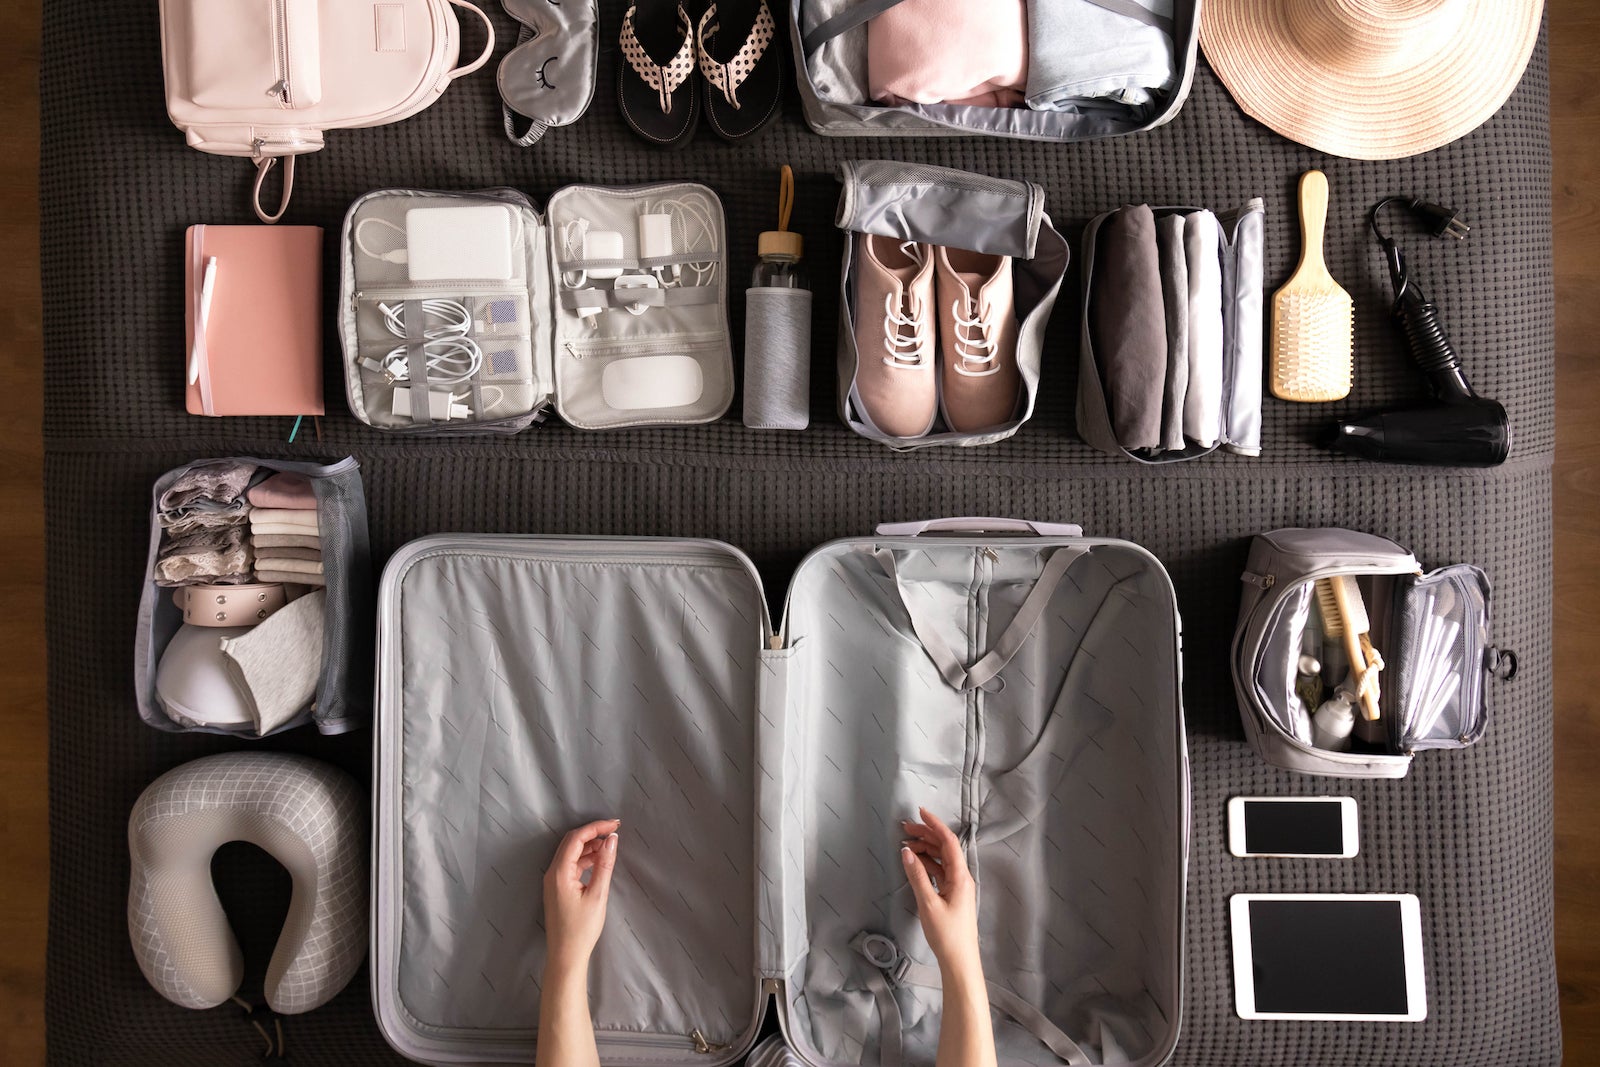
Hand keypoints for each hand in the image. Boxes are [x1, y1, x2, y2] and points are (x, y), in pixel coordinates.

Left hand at [542, 818, 620, 972]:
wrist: (566, 956)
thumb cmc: (582, 929)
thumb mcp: (597, 895)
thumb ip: (605, 865)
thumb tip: (612, 840)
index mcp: (559, 872)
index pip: (576, 838)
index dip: (596, 827)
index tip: (616, 825)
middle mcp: (552, 872)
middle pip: (571, 842)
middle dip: (592, 833)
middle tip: (614, 831)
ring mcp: (553, 881)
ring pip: (571, 853)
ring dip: (589, 846)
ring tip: (610, 846)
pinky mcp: (557, 888)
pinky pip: (571, 865)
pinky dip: (585, 859)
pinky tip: (599, 861)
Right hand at [900, 807, 981, 979]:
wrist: (960, 961)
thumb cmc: (947, 934)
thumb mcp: (928, 903)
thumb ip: (917, 876)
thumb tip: (906, 852)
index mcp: (961, 876)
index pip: (948, 842)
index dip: (934, 825)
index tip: (919, 813)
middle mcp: (962, 878)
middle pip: (945, 848)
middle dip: (926, 835)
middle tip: (905, 829)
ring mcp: (957, 887)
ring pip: (941, 860)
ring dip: (925, 850)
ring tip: (906, 845)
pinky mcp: (952, 896)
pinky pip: (939, 872)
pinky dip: (927, 864)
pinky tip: (914, 863)